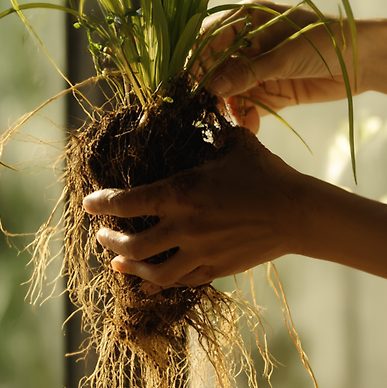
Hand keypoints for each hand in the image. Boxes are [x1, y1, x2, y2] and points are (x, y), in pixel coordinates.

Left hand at [82, 129, 310, 289]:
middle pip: (131, 244)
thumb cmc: (266, 173)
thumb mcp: (235, 144)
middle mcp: (184, 226)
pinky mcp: (215, 269)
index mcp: (181, 192)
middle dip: (109, 241)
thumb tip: (204, 106)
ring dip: (128, 266)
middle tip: (101, 235)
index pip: (126, 202)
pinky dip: (158, 281)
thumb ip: (212, 130)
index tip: (89, 203)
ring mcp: (199, 252)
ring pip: (151, 271)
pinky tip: (147, 278)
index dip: (102, 203)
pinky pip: (178, 281)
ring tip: (117, 261)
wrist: (297, 212)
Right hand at [198, 0, 364, 133]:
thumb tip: (213, 88)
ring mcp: (260, 68)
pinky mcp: (273, 91)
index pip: (209, 38)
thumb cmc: (326, 40)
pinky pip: (250, 106)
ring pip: (231, 90)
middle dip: (212, 89)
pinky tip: (248, 126)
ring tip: (234, 121)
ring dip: (229, 107)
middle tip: (209, 108)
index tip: (191, 83)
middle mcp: (248, 43)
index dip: (197, 60)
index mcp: (247, 18)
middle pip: (216, 67)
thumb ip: (248, 73)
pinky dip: (246, 117)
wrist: (365, 60)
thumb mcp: (284, 54)